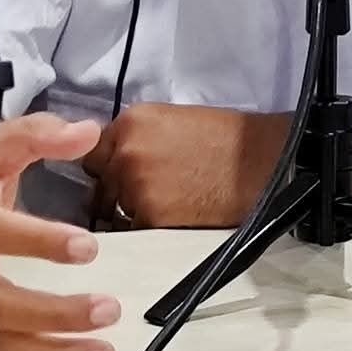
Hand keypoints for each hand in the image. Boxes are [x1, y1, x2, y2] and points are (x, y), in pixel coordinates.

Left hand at [82, 104, 288, 228]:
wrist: (259, 161)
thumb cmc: (224, 139)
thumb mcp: (171, 121)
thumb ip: (137, 136)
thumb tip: (116, 157)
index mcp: (130, 122)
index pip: (92, 151)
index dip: (106, 166)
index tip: (116, 175)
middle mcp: (125, 151)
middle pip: (99, 182)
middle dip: (114, 190)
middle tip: (142, 194)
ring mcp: (134, 185)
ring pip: (113, 208)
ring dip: (129, 211)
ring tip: (163, 206)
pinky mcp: (150, 215)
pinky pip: (133, 229)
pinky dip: (146, 228)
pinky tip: (171, 219)